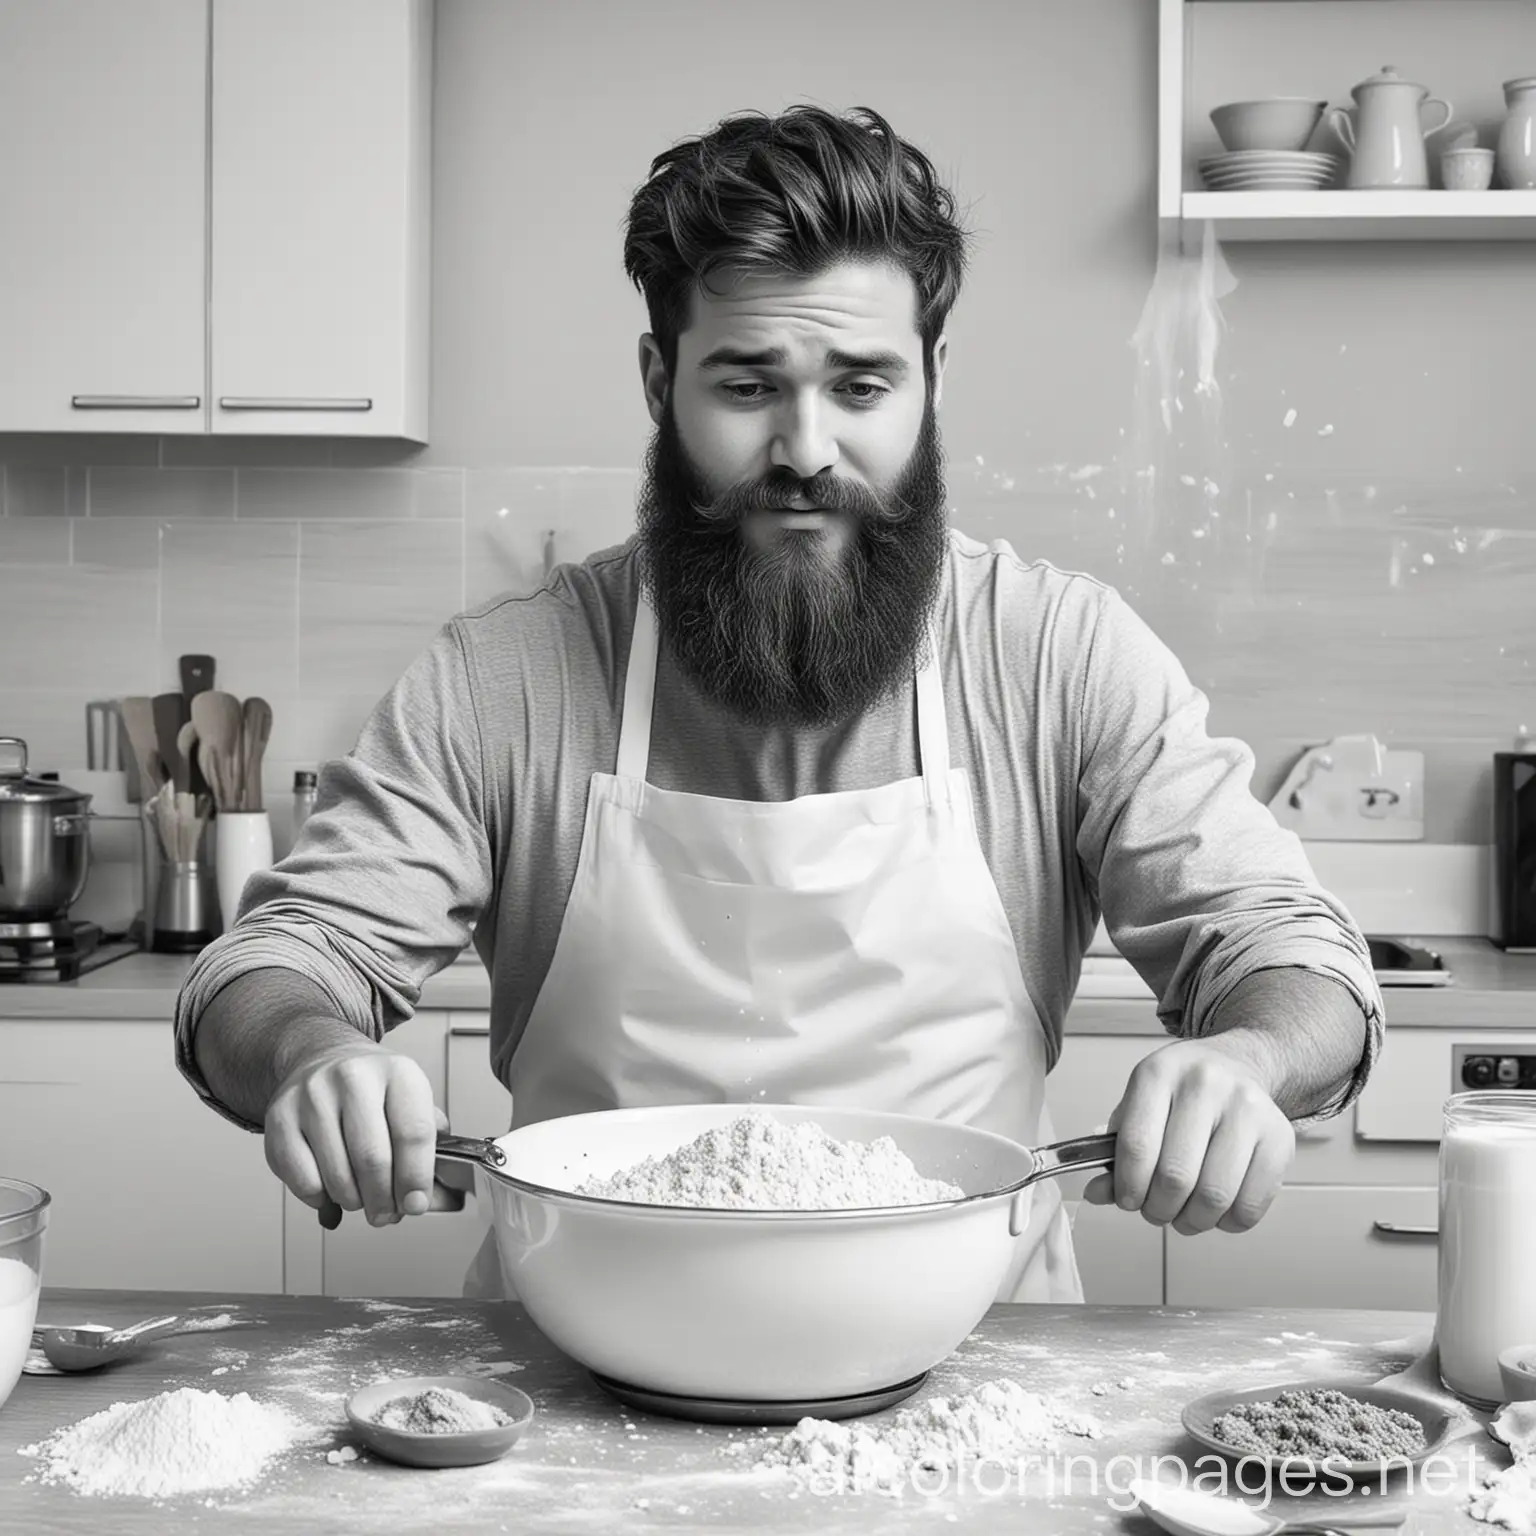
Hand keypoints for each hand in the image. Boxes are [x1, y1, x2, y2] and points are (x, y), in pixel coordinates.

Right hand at [264, 1042, 444, 1227]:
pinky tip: (330, 1188)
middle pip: (373, 1159)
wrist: (322, 1057)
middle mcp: (354, 1078)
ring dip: (353, 1201)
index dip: (416, 1178)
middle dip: (383, 1200)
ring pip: (337, 1176)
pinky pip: (303, 1180)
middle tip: (386, 1214)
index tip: (416, 1204)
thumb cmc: (373, 1089)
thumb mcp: (411, 1099)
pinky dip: (320, 1197)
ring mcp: (313, 1097)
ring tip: (361, 1197)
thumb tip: (430, 1197)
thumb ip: (428, 1145)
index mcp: (397, 1072)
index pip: (413, 1134)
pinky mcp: (280, 1118)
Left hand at [1080, 1035, 1295, 1234]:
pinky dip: (1228, 1223)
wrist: (1238, 1065)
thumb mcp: (1139, 1107)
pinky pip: (1251, 1204)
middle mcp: (1205, 1084)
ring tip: (1184, 1217)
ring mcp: (1248, 1108)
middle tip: (1156, 1212)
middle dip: (1158, 1209)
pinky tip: (1217, 1211)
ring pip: (1215, 1195)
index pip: (1137, 1144)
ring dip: (1193, 1222)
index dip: (1128, 1186)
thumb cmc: (1180, 1095)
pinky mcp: (1280, 1136)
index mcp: (1158, 1073)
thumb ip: (1115, 1152)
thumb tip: (1096, 1194)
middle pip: (1176, 1176)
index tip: (1128, 1201)